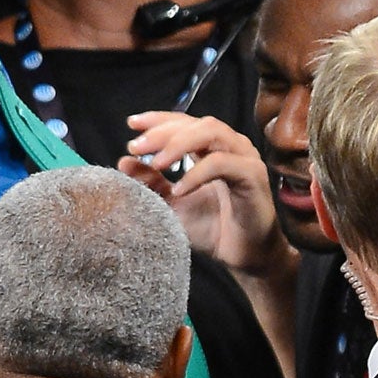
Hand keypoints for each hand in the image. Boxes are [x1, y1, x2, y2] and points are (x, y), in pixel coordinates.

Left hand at [120, 112, 291, 281]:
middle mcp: (231, 146)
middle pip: (195, 123)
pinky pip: (222, 164)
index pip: (183, 122)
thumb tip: (123, 161)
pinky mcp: (253, 177)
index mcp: (212, 147)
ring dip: (178, 144)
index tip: (131, 124)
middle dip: (162, 132)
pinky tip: (178, 190)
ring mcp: (244, 158)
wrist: (245, 258)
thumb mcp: (173, 203)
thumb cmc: (213, 228)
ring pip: (210, 133)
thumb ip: (151, 182)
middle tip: (137, 147)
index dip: (157, 119)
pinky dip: (196, 173)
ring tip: (156, 163)